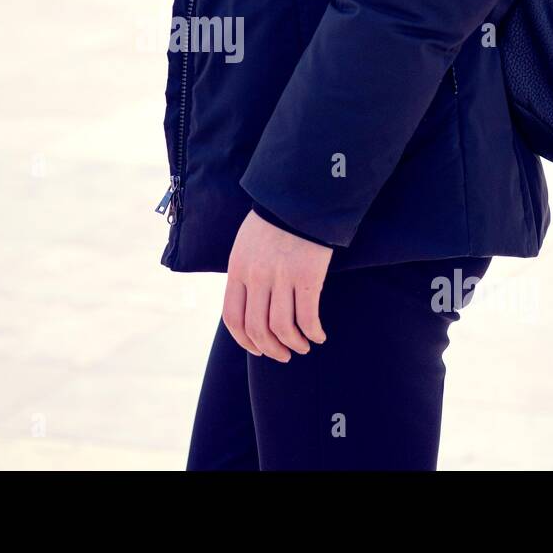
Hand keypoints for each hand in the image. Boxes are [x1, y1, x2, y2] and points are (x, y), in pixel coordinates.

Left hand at [223, 210, 330, 361]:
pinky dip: (313, 332)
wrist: (300, 196)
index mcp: (237, 269)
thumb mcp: (246, 245)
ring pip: (283, 328)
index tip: (257, 349)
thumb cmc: (274, 222)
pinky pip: (308, 317)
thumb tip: (248, 307)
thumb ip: (245, 274)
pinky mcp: (308, 275)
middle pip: (258, 329)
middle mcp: (256, 276)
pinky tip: (319, 335)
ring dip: (294, 344)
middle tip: (283, 355)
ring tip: (302, 346)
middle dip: (271, 349)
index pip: (233, 318)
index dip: (245, 341)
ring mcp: (281, 277)